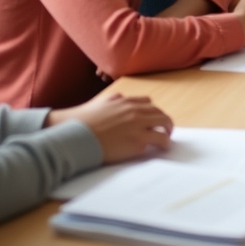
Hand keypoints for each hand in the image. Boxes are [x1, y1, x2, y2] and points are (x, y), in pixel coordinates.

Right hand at [48, 93, 172, 162]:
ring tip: (168, 138)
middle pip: (158, 112)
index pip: (147, 103)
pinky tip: (164, 146)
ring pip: (163, 123)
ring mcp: (138, 125)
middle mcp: (135, 111)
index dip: (152, 112)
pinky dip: (164, 142)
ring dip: (168, 130)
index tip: (153, 118)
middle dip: (164, 120)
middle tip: (166, 128)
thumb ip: (114, 100)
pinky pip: (159, 139)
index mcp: (125, 102)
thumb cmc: (83, 122)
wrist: (76, 137)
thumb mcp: (101, 103)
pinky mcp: (138, 141)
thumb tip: (121, 99)